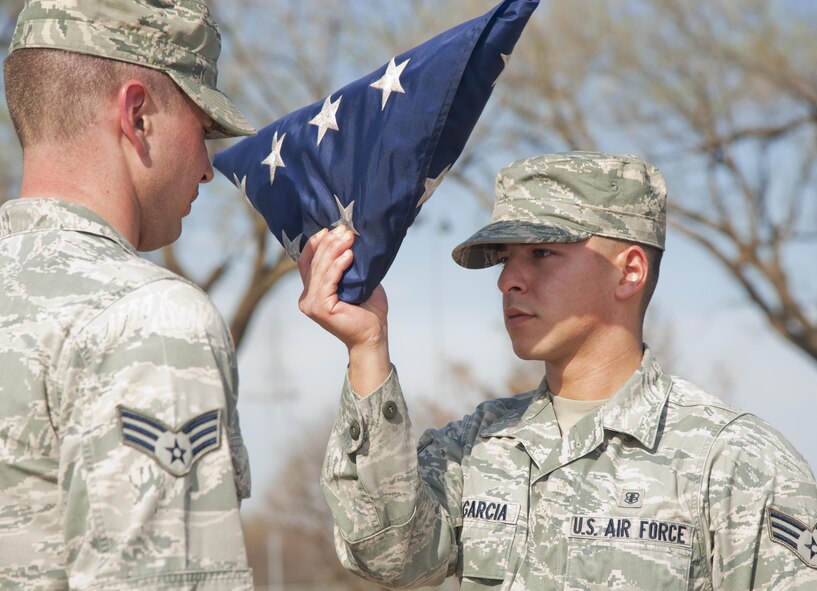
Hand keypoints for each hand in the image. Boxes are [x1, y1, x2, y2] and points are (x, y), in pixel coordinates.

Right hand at [298, 227, 390, 394]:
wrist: (374, 335)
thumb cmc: (368, 310)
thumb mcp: (356, 282)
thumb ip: (348, 266)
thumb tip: (351, 240)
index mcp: (312, 292)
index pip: (307, 262)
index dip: (315, 244)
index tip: (329, 229)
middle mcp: (306, 298)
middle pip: (314, 262)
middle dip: (329, 243)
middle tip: (344, 229)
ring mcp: (310, 304)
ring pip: (321, 269)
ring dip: (334, 250)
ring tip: (348, 236)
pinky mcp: (319, 308)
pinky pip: (328, 281)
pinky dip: (338, 266)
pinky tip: (349, 255)